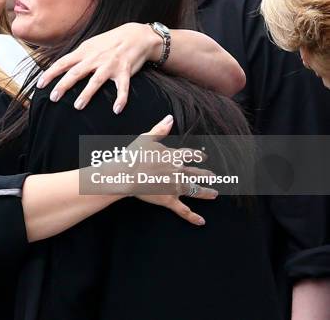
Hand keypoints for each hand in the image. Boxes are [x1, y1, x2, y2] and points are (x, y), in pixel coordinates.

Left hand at [37, 23, 159, 113]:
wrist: (135, 35)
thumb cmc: (109, 42)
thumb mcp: (90, 45)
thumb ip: (76, 57)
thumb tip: (60, 67)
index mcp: (84, 52)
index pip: (63, 63)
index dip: (50, 74)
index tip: (40, 85)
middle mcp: (95, 58)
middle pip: (76, 72)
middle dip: (63, 85)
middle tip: (53, 97)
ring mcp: (110, 65)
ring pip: (96, 80)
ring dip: (87, 93)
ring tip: (77, 106)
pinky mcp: (125, 72)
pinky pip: (122, 87)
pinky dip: (121, 99)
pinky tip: (116, 110)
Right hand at [87, 115, 216, 225]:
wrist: (125, 174)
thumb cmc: (134, 155)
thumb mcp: (146, 138)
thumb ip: (160, 129)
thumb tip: (170, 118)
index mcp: (174, 156)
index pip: (190, 155)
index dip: (198, 155)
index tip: (204, 156)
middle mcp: (178, 171)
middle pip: (196, 173)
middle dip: (206, 175)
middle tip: (214, 176)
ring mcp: (175, 187)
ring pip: (194, 190)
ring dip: (206, 192)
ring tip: (214, 194)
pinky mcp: (168, 200)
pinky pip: (183, 210)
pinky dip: (192, 216)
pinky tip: (201, 221)